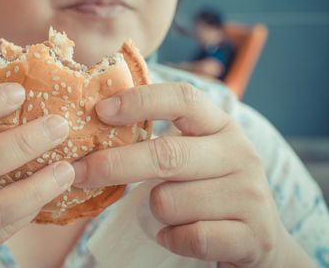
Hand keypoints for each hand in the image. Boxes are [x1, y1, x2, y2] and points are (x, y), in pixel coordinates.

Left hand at [72, 82, 313, 266]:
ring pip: (168, 202)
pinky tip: (176, 234)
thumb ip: (157, 139)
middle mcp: (239, 153)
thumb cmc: (207, 187)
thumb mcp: (192, 152)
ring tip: (169, 210)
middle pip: (166, 154)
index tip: (100, 110)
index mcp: (220, 125)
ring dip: (154, 210)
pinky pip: (189, 237)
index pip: (183, 99)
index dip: (140, 101)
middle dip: (114, 164)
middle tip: (78, 171)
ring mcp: (249, 194)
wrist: (259, 238)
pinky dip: (171, 238)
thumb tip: (95, 124)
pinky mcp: (251, 235)